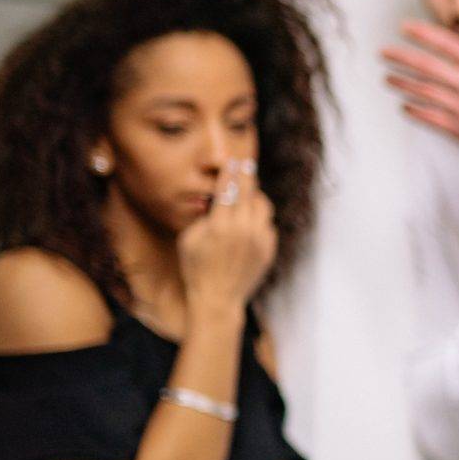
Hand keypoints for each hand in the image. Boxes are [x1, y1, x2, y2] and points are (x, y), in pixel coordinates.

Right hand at [177, 159, 277, 312]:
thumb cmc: (196, 267)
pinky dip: (259, 219)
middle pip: (250, 192)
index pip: (229, 189)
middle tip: (246, 165)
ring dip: (255, 197)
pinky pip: (267, 225)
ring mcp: (259, 240)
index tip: (232, 161)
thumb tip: (215, 198)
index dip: (231, 172)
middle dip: (247, 176)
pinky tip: (249, 220)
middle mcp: (243, 230)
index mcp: (221, 225)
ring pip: (263, 207)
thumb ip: (204, 217)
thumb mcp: (189, 239)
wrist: (218, 298)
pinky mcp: (269, 249)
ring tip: (247, 194)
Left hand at [383, 8, 458, 161]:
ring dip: (401, 83)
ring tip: (388, 78)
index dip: (421, 33)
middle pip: (425, 67)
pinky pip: (429, 118)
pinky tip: (404, 106)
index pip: (444, 44)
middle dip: (400, 57)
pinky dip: (413, 111)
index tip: (404, 28)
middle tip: (384, 52)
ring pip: (422, 92)